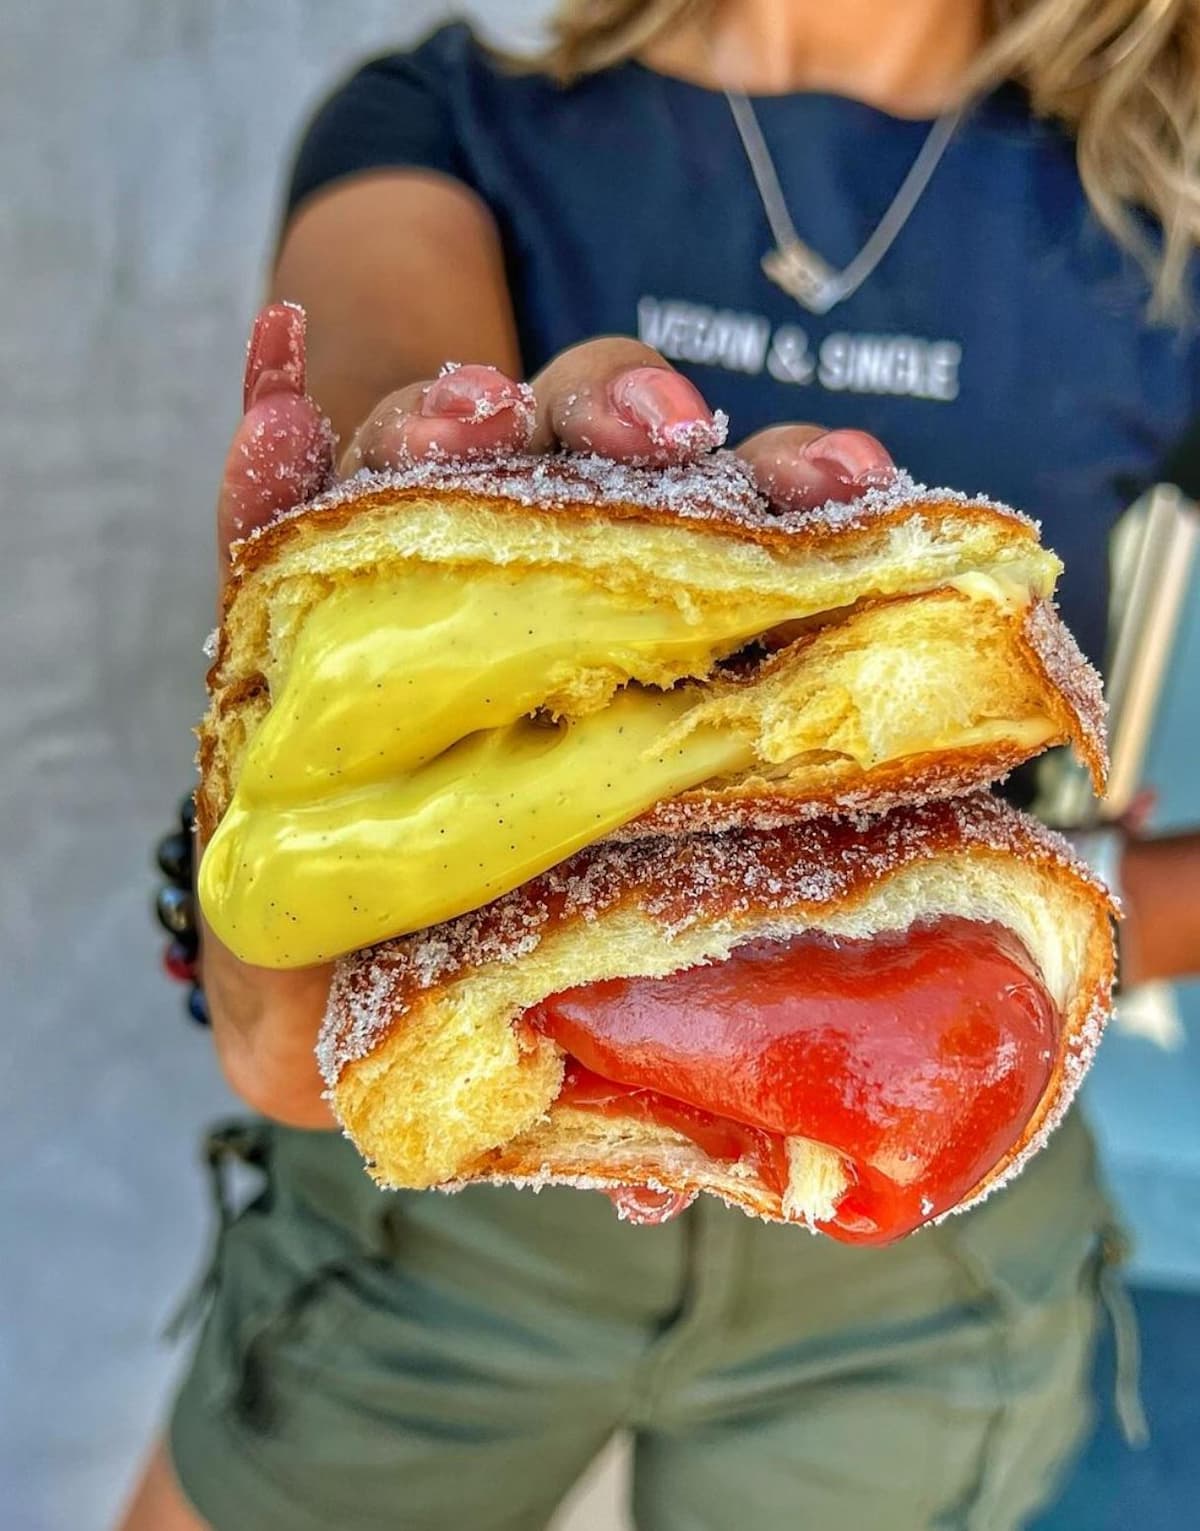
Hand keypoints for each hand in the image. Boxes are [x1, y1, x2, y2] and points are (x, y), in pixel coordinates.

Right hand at [203, 304, 894, 1126]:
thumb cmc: (467, 983)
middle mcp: (544, 605)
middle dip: (639, 420)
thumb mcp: (542, 1045)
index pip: (728, 563)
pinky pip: (271, 509)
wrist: (311, 956)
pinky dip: (271, 456)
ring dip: (466, 415)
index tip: (845, 486)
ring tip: (468, 419)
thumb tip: (670, 1187)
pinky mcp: (288, 591)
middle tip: (664, 439)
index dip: (796, 506)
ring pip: (457, 455)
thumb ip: (598, 1090)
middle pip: (605, 468)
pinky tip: (272, 398)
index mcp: (641, 685)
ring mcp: (416, 585)